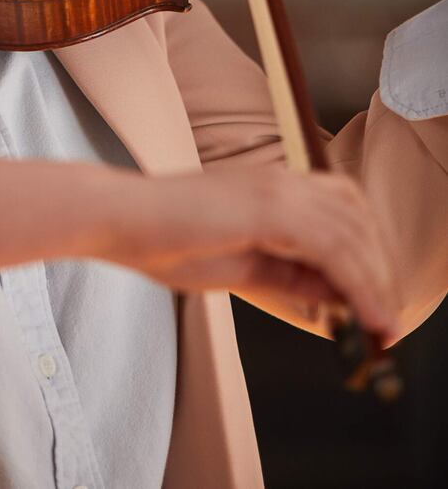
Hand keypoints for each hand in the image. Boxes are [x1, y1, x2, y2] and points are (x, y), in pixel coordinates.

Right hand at [110, 167, 397, 338]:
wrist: (121, 219)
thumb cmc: (165, 240)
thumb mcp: (241, 266)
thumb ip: (290, 276)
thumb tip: (335, 295)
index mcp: (272, 187)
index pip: (343, 210)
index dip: (367, 254)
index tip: (375, 303)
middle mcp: (281, 180)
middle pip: (356, 217)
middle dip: (378, 269)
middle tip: (384, 320)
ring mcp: (276, 189)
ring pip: (352, 232)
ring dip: (374, 280)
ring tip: (380, 325)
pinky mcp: (268, 208)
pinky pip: (332, 246)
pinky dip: (356, 282)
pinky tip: (362, 313)